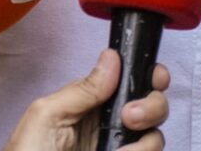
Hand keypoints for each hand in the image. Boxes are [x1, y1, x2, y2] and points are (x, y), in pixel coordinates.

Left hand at [4, 49, 170, 150]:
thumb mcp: (47, 116)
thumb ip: (82, 89)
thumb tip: (112, 58)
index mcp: (89, 103)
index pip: (129, 81)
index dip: (148, 75)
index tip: (154, 79)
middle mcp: (108, 125)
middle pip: (151, 106)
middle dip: (152, 106)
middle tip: (131, 118)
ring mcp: (116, 148)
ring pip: (153, 138)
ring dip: (146, 141)